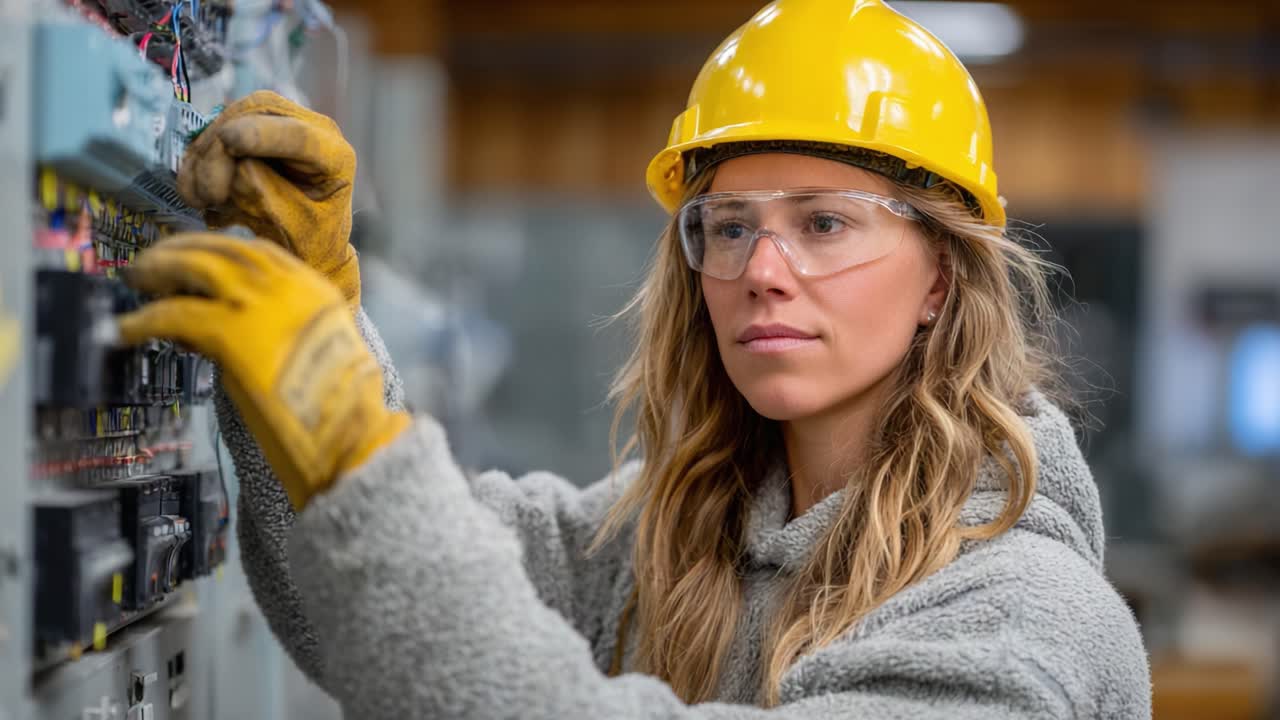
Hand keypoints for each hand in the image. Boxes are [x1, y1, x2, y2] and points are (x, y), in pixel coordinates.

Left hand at [117, 233, 409, 508]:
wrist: (347, 431)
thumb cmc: (339, 409)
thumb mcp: (318, 353)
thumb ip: (278, 331)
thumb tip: (226, 331)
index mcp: (313, 289)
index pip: (258, 251)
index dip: (218, 248)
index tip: (196, 253)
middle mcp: (286, 286)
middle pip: (222, 249)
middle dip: (181, 250)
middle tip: (152, 262)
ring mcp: (258, 304)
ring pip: (195, 266)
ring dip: (158, 269)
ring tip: (136, 279)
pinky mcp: (230, 331)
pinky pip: (173, 314)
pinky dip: (143, 320)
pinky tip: (124, 329)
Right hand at [177, 91, 360, 308]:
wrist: (308, 245)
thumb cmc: (310, 242)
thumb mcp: (296, 229)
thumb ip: (270, 198)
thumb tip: (238, 168)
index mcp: (336, 157)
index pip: (300, 135)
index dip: (262, 134)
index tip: (229, 141)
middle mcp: (314, 129)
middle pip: (258, 114)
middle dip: (222, 149)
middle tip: (208, 195)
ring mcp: (283, 123)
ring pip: (232, 117)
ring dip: (205, 155)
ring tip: (197, 199)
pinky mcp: (255, 127)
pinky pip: (219, 128)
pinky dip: (199, 157)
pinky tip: (192, 190)